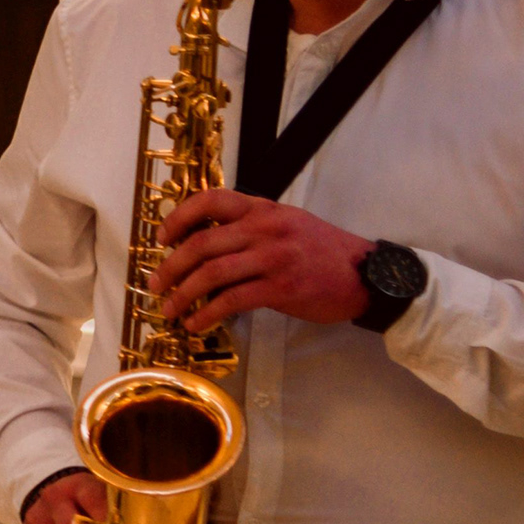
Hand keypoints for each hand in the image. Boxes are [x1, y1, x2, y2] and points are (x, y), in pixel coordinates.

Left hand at [150, 188, 370, 333]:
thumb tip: (202, 246)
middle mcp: (265, 228)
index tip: (162, 238)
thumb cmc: (323, 252)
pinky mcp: (282, 288)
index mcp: (264, 209)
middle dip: (170, 267)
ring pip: (211, 273)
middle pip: (201, 243)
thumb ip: (249, 228)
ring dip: (182, 294)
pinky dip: (207, 314)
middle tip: (155, 285)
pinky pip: (232, 300)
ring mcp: (274, 258)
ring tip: (169, 309)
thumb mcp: (287, 224)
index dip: (178, 217)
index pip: (210, 200)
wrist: (369, 275)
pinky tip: (196, 323)